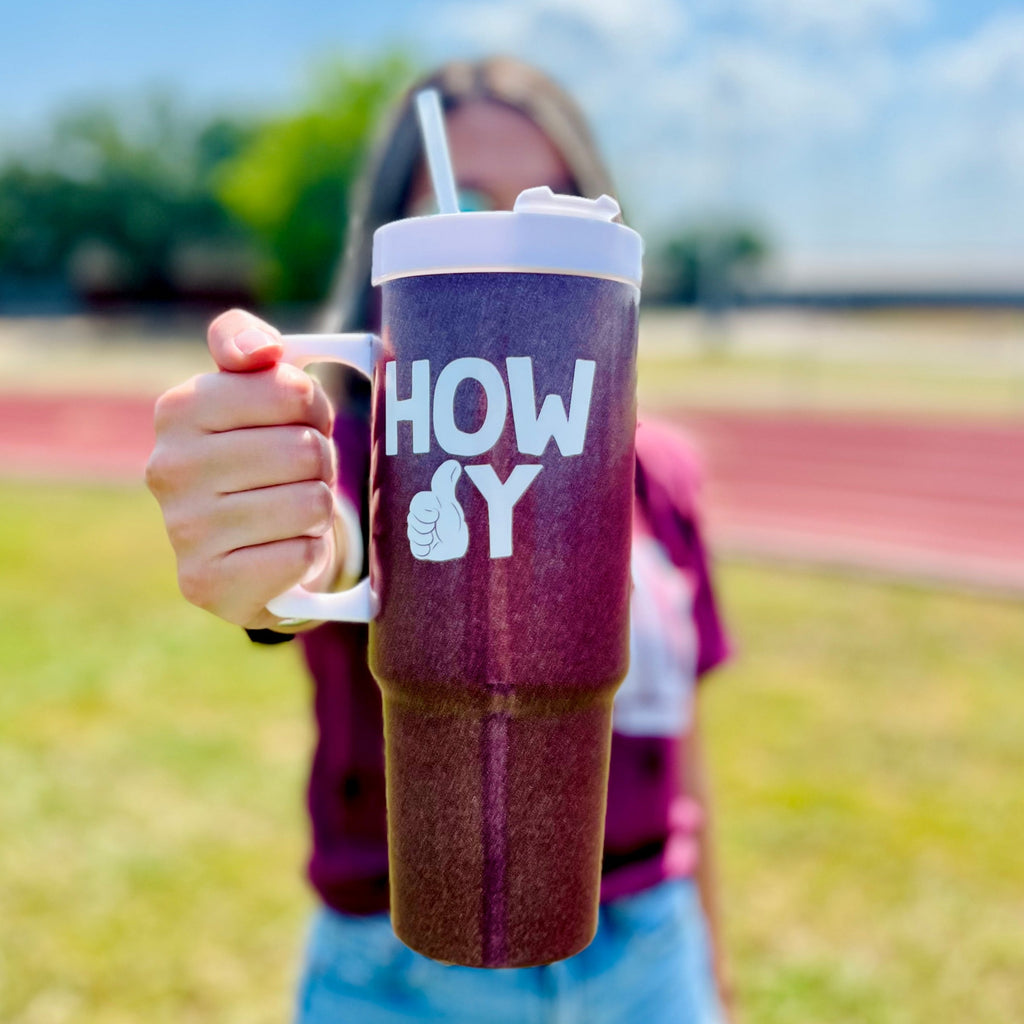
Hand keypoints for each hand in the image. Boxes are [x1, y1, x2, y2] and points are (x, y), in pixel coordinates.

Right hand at [145, 309, 343, 629]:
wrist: (247, 545)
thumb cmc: (259, 453)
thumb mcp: (252, 387)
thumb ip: (244, 342)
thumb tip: (259, 351)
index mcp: (179, 408)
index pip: (292, 391)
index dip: (314, 409)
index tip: (300, 422)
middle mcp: (168, 468)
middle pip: (305, 450)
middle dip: (320, 462)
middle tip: (299, 474)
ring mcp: (183, 530)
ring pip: (311, 503)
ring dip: (318, 508)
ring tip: (291, 511)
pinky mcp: (207, 585)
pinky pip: (302, 556)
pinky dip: (309, 553)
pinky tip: (283, 550)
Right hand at [406, 459, 468, 560]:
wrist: (460, 540)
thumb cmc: (453, 518)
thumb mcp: (447, 499)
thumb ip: (444, 482)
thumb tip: (453, 463)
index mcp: (422, 507)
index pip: (416, 506)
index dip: (426, 511)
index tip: (438, 512)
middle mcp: (418, 520)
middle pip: (412, 521)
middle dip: (427, 524)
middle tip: (437, 525)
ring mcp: (418, 535)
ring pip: (413, 535)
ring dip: (427, 536)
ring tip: (436, 536)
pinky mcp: (421, 549)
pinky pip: (416, 550)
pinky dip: (425, 548)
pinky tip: (433, 546)